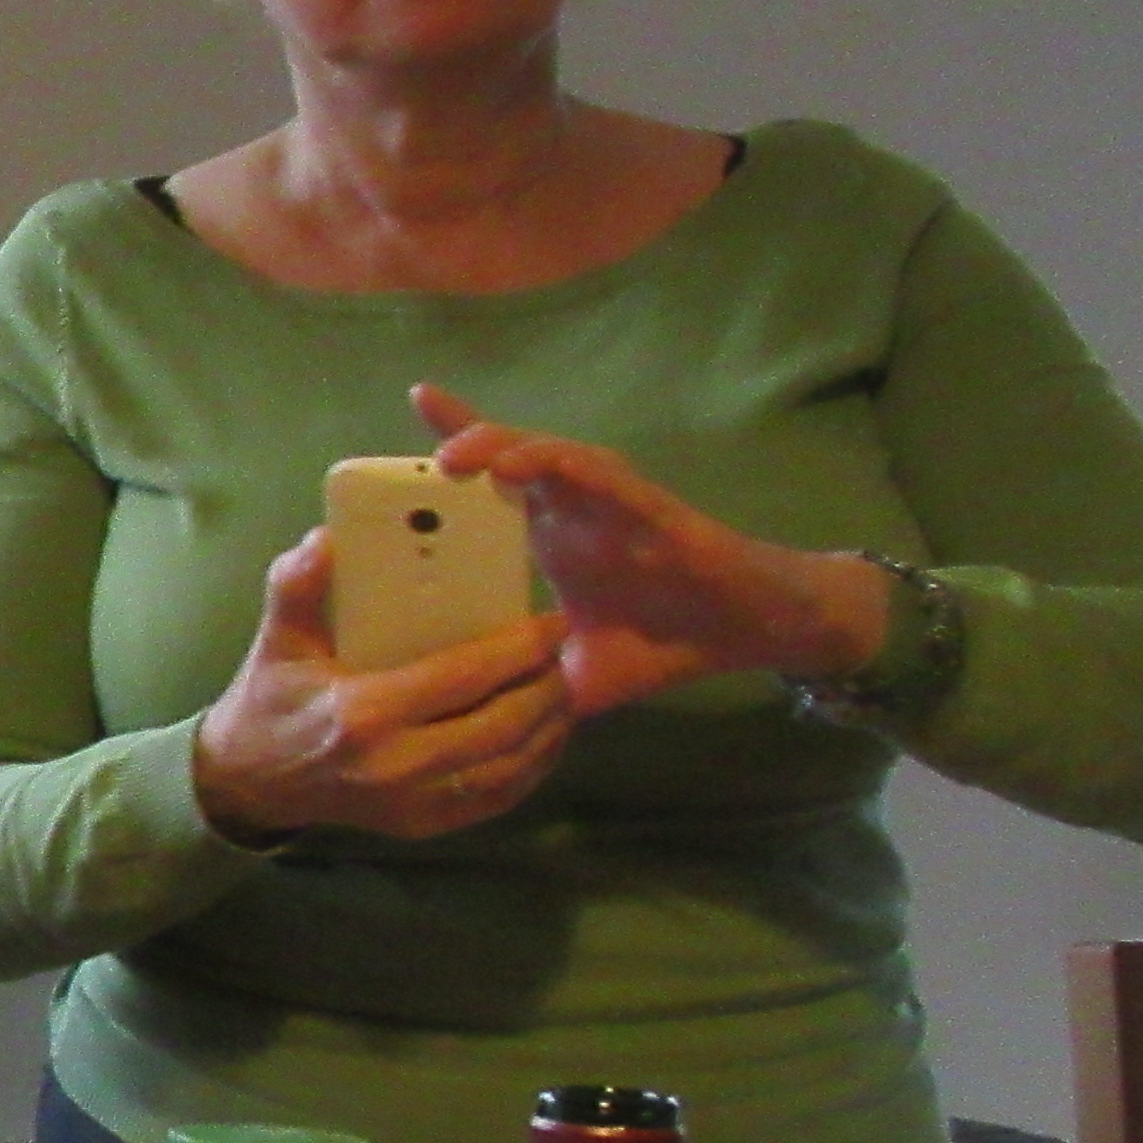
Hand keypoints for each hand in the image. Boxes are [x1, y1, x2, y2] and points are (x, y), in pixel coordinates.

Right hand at [191, 528, 574, 843]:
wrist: (247, 784)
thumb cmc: (270, 701)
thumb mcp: (277, 640)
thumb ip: (298, 587)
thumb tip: (326, 538)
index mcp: (365, 713)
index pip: (464, 678)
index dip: (519, 649)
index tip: (552, 622)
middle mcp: (397, 765)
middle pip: (503, 725)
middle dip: (546, 686)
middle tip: (564, 652)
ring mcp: (415, 803)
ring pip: (511, 767)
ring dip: (549, 728)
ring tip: (563, 688)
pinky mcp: (425, 825)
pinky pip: (498, 797)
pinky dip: (532, 766)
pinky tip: (544, 736)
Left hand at [413, 385, 888, 718]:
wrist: (744, 634)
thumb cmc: (661, 642)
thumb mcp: (573, 672)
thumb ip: (526, 682)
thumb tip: (468, 716)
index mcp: (548, 534)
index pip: (488, 485)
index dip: (447, 450)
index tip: (398, 426)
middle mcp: (571, 507)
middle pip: (505, 457)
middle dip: (460, 442)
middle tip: (414, 460)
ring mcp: (607, 500)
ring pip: (544, 455)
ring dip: (499, 447)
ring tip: (454, 456)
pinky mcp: (647, 505)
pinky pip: (598, 475)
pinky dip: (558, 466)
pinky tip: (519, 466)